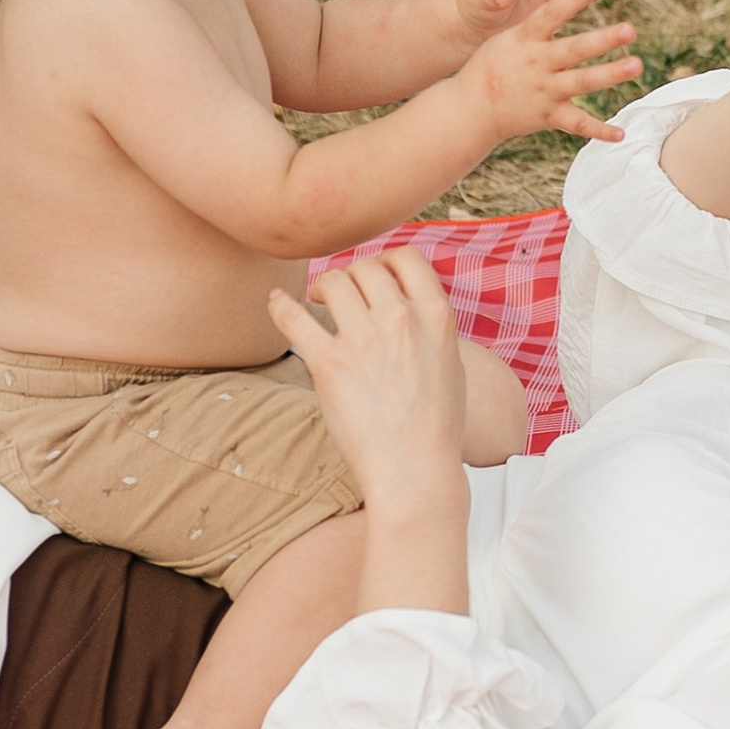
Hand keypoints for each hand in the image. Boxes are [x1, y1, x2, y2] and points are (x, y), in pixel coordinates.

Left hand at [273, 243, 467, 510]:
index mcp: (437, 316)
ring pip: (334, 281)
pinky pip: (293, 317)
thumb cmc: (436, 426)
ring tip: (320, 303)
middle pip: (366, 267)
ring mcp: (365, 341)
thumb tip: (410, 302)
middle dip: (352, 276)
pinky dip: (280, 305)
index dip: (387, 261)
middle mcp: (402, 320)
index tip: (376, 276)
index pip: (408, 257)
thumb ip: (431, 327)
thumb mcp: (452, 363)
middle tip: (343, 295)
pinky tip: (277, 302)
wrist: (415, 471)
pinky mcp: (329, 364)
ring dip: (324, 288)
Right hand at [453, 0, 643, 146]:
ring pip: (582, 81)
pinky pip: (577, 124)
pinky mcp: (549, 116)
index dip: (573, 0)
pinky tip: (621, 133)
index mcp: (526, 39)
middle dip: (603, 39)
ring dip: (611, 74)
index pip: (551, 14)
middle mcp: (537, 64)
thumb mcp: (508, 37)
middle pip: (575, 49)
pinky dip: (599, 130)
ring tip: (636, 65)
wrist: (471, 108)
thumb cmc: (493, 65)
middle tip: (629, 29)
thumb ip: (538, 22)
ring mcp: (544, 91)